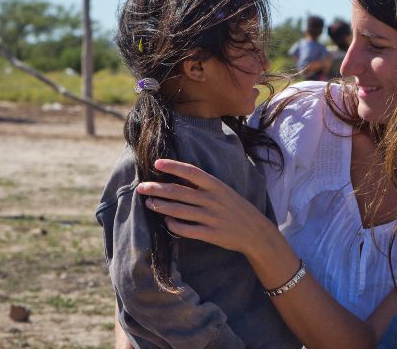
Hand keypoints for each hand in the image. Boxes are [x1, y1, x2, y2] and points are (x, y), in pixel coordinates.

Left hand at [137, 159, 276, 255]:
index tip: (156, 163)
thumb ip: (204, 185)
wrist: (255, 232)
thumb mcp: (224, 191)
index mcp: (217, 186)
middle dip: (157, 188)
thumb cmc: (236, 208)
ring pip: (179, 210)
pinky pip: (186, 229)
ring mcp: (211, 217)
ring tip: (149, 203)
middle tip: (141, 187)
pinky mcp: (210, 234)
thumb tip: (178, 177)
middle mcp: (213, 200)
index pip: (191, 172)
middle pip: (179, 192)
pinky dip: (173, 225)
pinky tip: (165, 221)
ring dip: (161, 206)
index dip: (173, 167)